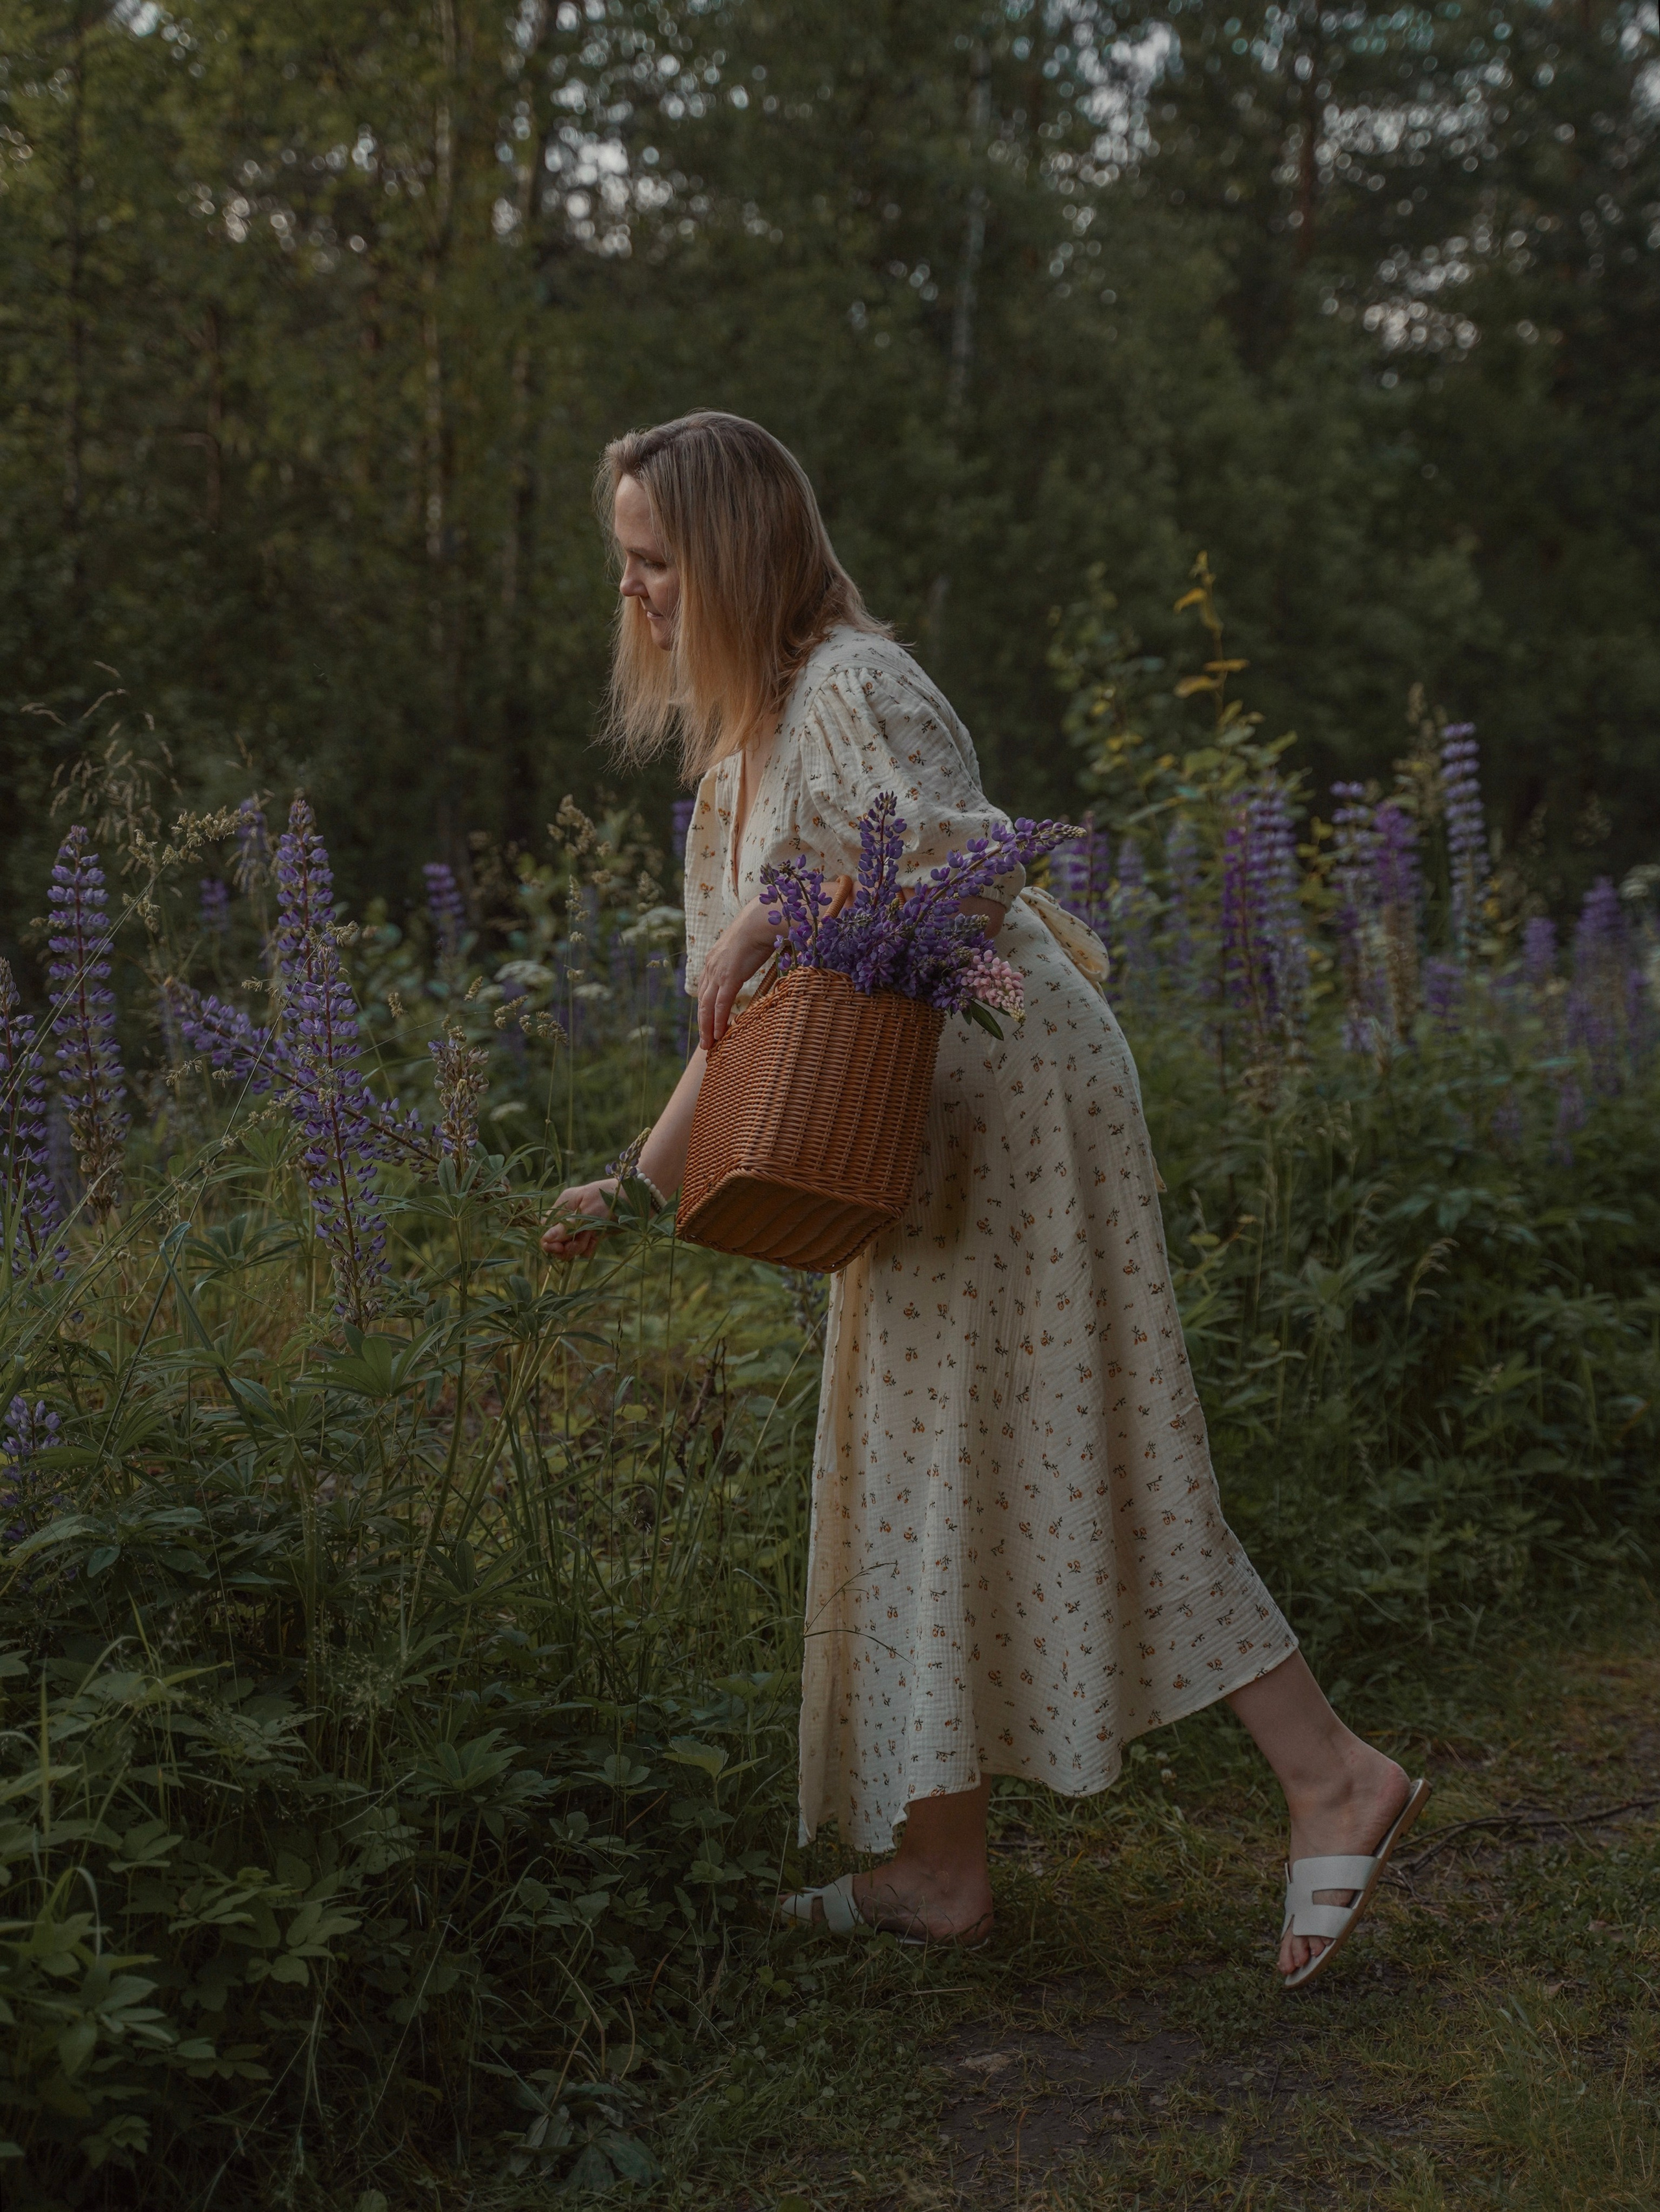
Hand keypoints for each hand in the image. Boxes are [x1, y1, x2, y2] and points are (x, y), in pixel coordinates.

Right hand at [541, 1178, 617, 1259]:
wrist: (639, 1199)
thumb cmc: (612, 1200)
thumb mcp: (588, 1212)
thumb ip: (567, 1227)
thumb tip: (546, 1239)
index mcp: (564, 1204)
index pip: (546, 1227)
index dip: (549, 1240)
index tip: (559, 1247)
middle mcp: (570, 1214)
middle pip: (556, 1239)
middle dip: (566, 1246)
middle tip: (581, 1242)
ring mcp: (582, 1224)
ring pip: (570, 1245)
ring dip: (579, 1247)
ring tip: (591, 1238)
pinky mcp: (593, 1233)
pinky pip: (583, 1248)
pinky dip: (588, 1248)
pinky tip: (596, 1242)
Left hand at [698, 896, 780, 1050]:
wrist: (760, 920)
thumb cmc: (760, 930)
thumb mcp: (748, 947)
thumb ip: (745, 958)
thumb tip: (755, 960)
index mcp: (714, 960)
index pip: (706, 990)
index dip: (706, 1009)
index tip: (708, 1023)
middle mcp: (711, 967)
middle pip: (702, 1001)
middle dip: (703, 1023)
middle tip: (706, 1042)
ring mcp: (718, 972)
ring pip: (708, 1007)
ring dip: (708, 1027)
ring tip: (710, 1045)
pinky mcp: (729, 977)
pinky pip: (720, 1005)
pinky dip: (718, 1021)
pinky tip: (719, 1034)